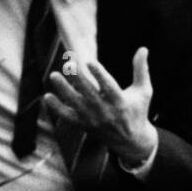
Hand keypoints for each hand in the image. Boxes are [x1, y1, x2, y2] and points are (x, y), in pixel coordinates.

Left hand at [43, 47, 157, 164]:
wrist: (131, 141)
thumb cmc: (137, 110)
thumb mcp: (144, 91)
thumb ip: (141, 70)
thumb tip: (143, 48)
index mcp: (120, 102)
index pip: (108, 87)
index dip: (99, 74)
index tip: (89, 61)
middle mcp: (105, 112)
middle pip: (89, 93)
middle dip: (78, 78)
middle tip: (68, 64)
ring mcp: (93, 120)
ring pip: (75, 104)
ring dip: (63, 90)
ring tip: (53, 75)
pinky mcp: (85, 126)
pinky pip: (68, 117)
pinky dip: (57, 108)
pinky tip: (47, 96)